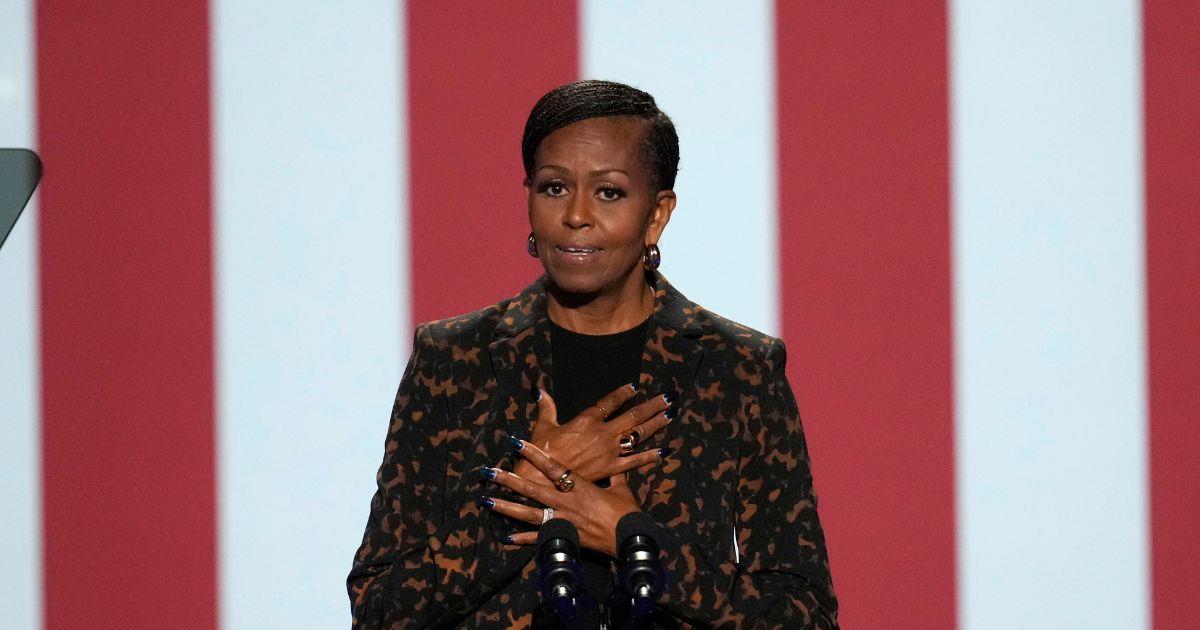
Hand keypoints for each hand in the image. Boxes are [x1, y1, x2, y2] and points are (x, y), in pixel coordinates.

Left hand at [480, 438, 641, 557]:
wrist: (630, 540)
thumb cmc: (626, 513)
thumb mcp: (622, 489)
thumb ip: (615, 476)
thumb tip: (618, 463)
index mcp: (579, 486)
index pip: (552, 466)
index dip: (533, 453)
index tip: (515, 442)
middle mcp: (566, 501)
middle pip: (532, 488)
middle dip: (509, 479)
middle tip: (488, 472)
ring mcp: (562, 520)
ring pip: (528, 513)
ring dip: (506, 507)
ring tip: (486, 501)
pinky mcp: (563, 538)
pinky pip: (538, 539)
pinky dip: (521, 539)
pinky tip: (505, 538)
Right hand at [516, 384, 676, 484]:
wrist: (541, 478)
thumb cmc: (540, 451)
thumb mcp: (543, 426)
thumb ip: (547, 407)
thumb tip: (539, 389)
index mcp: (587, 419)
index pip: (610, 402)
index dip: (623, 393)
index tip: (634, 387)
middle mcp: (603, 433)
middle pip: (634, 416)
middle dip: (653, 405)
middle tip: (670, 397)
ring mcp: (610, 451)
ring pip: (639, 435)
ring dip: (657, 424)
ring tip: (671, 414)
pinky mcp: (611, 468)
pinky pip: (635, 461)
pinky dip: (650, 456)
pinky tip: (664, 451)